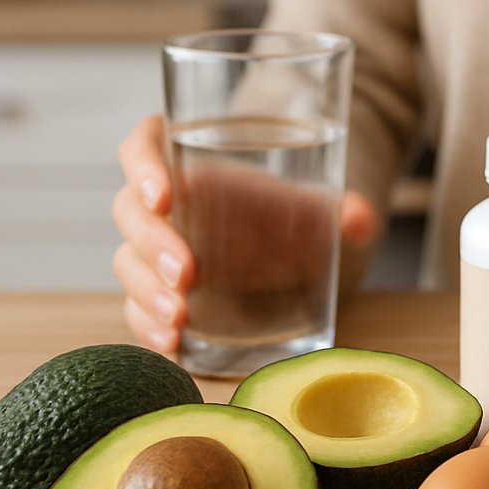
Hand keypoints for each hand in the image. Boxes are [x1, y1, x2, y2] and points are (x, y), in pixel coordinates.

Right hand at [113, 114, 378, 355]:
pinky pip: (137, 309)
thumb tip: (360, 217)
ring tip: (181, 317)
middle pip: (131, 212)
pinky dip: (148, 327)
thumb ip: (340, 210)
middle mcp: (163, 205)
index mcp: (190, 163)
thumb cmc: (290, 216)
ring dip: (147, 292)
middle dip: (154, 244)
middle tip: (188, 275)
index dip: (142, 165)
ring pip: (128, 263)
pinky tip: (171, 344)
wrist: (293, 252)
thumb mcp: (316, 208)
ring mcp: (153, 252)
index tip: (165, 194)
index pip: (143, 145)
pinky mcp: (158, 293)